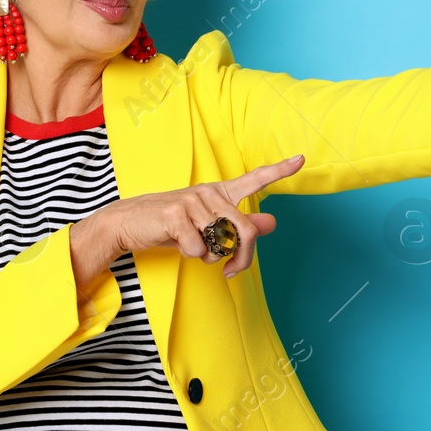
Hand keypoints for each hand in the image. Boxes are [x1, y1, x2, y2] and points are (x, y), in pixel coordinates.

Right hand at [96, 155, 299, 278]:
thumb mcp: (207, 227)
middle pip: (245, 231)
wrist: (129, 223)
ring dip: (209, 257)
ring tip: (191, 246)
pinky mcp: (177, 214)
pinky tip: (176, 243)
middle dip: (242, 259)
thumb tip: (272, 222)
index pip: (254, 179)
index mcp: (220, 193)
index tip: (301, 160)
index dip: (279, 171)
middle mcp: (210, 192)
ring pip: (221, 243)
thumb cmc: (172, 226)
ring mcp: (193, 201)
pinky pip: (199, 249)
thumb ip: (239, 226)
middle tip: (230, 271)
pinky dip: (190, 255)